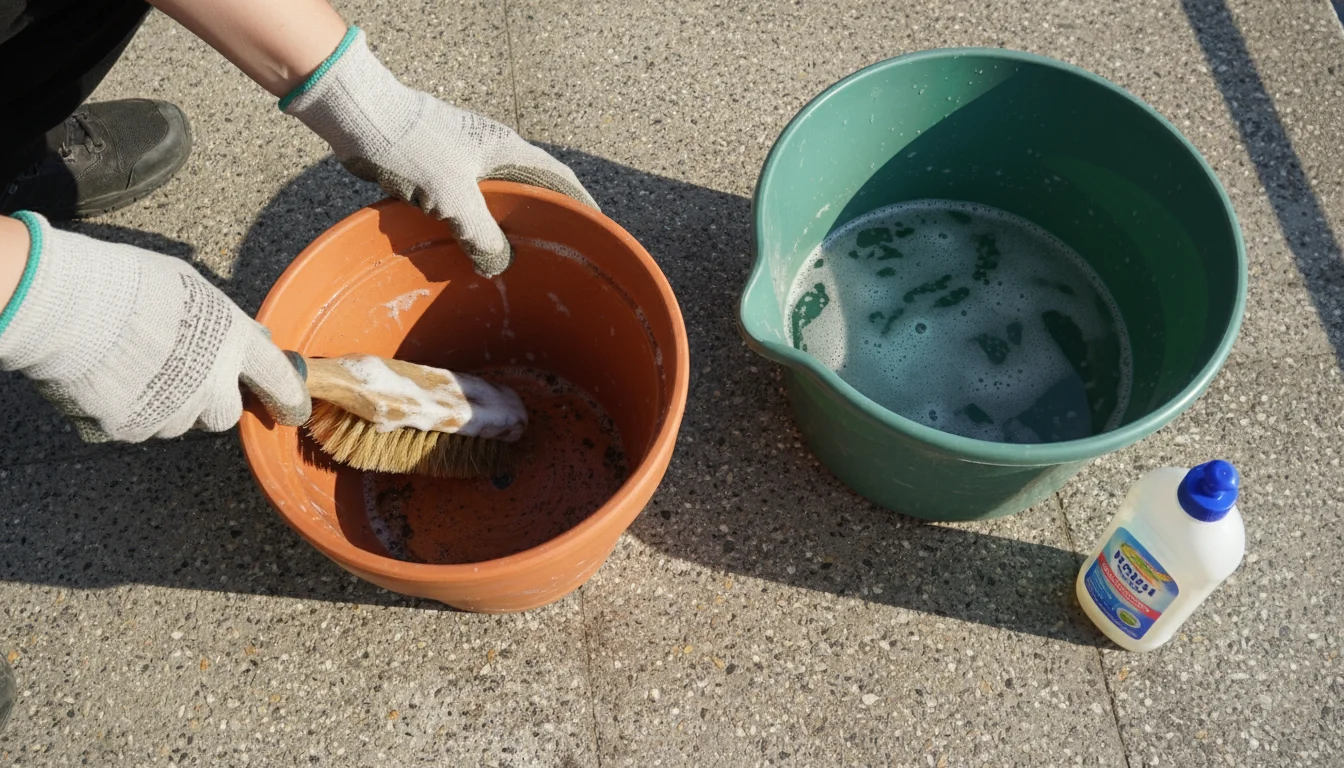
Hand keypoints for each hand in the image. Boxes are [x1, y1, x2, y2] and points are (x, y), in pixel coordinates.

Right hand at [0, 212, 309, 441]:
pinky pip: (141, 426)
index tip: (293, 410)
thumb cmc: (132, 284)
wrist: (72, 306)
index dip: (289, 397)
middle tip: (180, 375)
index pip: (278, 378)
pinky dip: (131, 411)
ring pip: (180, 422)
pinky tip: (114, 381)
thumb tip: (246, 335)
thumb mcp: (195, 289)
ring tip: (138, 370)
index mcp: (236, 342)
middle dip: (208, 400)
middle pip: (225, 413)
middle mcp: (214, 384)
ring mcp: (176, 410)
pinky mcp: (137, 427)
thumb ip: (225, 322)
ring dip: (168, 406)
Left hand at [284, 28, 597, 276]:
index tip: (594, 226)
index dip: (578, 201)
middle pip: (529, 189)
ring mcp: (465, 160)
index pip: (557, 177)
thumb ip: (480, 233)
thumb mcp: (454, 196)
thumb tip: (499, 265)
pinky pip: (465, 202)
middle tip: (554, 251)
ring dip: (503, 224)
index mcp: (507, 150)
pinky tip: (468, 244)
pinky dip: (472, 223)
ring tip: (514, 256)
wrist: (362, 119)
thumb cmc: (413, 146)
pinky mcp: (438, 169)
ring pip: (495, 198)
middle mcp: (491, 152)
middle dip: (541, 219)